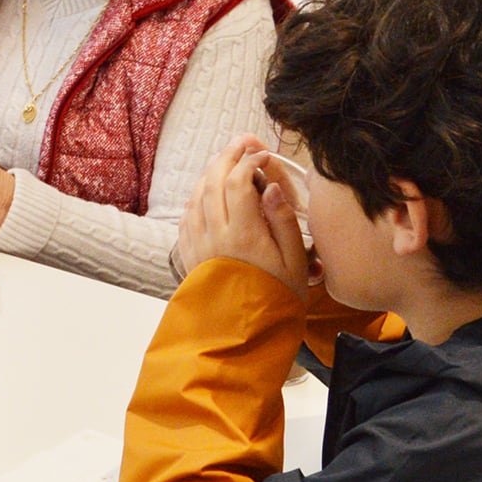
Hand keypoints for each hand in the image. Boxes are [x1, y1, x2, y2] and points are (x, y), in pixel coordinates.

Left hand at [177, 136, 310, 290]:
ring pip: (197, 196)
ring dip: (210, 172)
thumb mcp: (295, 264)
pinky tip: (207, 191)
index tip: (265, 154)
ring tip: (226, 159)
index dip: (251, 161)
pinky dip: (197, 196)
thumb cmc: (276, 301)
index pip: (239, 182)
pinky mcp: (189, 255)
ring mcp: (198, 244)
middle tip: (243, 142)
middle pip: (214, 181)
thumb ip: (283, 222)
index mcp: (244, 235)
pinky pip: (187, 215)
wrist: (242, 339)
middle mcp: (215, 235)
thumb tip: (272, 187)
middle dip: (228, 156)